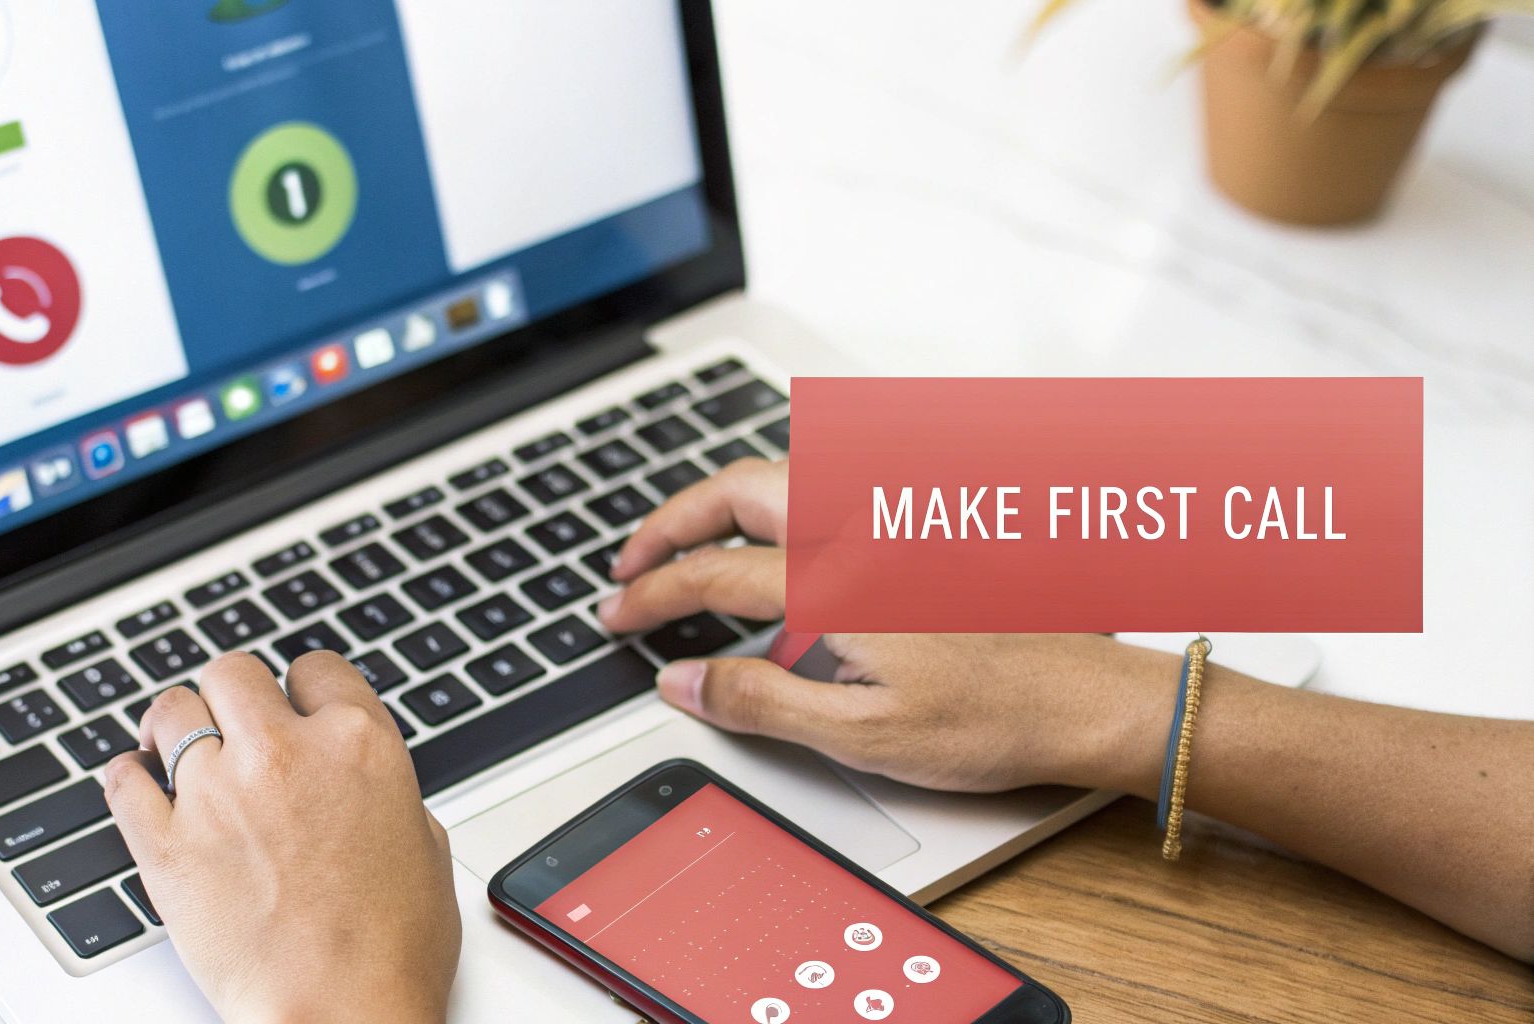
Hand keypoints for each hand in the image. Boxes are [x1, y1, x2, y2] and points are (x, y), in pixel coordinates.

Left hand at [104, 652, 459, 1022]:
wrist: (342, 1014)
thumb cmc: (392, 951)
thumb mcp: (425, 844)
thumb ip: (385, 790)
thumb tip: (360, 783)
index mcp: (359, 744)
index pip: (316, 669)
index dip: (303, 689)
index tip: (294, 707)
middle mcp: (286, 754)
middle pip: (235, 672)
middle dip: (235, 695)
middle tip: (233, 721)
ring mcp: (218, 794)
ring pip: (174, 711)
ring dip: (175, 722)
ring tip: (172, 740)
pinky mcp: (165, 845)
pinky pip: (123, 782)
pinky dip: (127, 776)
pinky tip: (137, 780)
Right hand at [598, 459, 1173, 793]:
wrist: (1092, 701)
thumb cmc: (995, 720)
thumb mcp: (862, 736)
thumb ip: (762, 701)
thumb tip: (683, 680)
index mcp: (838, 582)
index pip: (713, 573)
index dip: (652, 596)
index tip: (616, 618)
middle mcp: (861, 535)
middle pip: (740, 490)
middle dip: (672, 520)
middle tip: (631, 564)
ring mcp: (894, 527)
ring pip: (787, 478)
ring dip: (723, 503)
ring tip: (688, 547)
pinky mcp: (921, 535)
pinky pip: (829, 495)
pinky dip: (777, 508)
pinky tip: (776, 551)